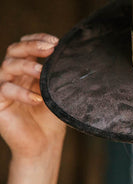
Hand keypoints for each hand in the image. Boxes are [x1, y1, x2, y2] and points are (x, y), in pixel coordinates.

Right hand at [0, 33, 65, 160]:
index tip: (56, 41)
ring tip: (42, 71)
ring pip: (7, 66)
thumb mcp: (57, 93)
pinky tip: (38, 99)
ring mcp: (3, 87)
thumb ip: (59, 77)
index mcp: (26, 69)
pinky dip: (22, 93)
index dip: (37, 39)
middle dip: (31, 46)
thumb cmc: (51, 119)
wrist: (44, 144)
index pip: (26, 46)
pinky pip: (5, 90)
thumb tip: (74, 59)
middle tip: (50, 48)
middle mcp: (13, 75)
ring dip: (26, 65)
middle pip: (14, 50)